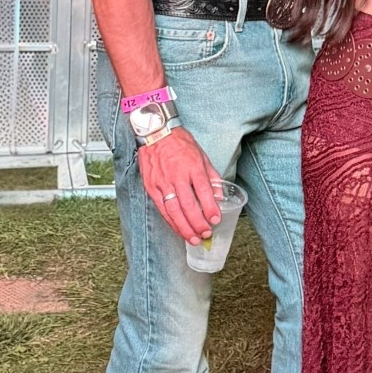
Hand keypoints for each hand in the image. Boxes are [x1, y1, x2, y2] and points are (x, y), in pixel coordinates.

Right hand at [135, 127, 224, 243]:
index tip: (216, 219)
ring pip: (174, 211)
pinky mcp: (151, 187)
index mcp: (192, 166)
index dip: (210, 208)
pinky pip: (162, 209)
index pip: (203, 191)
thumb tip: (219, 196)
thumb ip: (211, 177)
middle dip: (198, 223)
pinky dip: (171, 222)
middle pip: (188, 205)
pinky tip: (178, 229)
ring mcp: (162, 183)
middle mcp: (177, 176)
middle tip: (206, 234)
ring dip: (184, 228)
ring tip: (193, 239)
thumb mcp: (202, 155)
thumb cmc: (180, 143)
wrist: (155, 133)